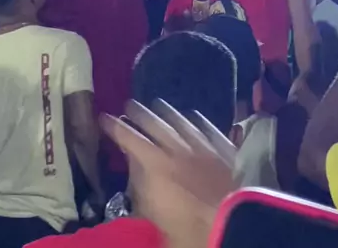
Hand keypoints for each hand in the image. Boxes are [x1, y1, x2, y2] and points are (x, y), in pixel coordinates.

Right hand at [101, 100, 234, 247]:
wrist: (234, 225)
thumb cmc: (188, 231)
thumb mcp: (153, 218)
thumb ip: (140, 189)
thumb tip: (134, 167)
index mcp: (156, 166)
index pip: (130, 139)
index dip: (115, 127)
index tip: (104, 117)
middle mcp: (178, 149)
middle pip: (155, 123)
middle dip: (139, 113)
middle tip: (129, 105)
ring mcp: (203, 147)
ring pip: (182, 121)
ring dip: (167, 112)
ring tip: (157, 105)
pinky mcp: (224, 151)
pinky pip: (207, 127)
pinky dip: (196, 120)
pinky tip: (193, 116)